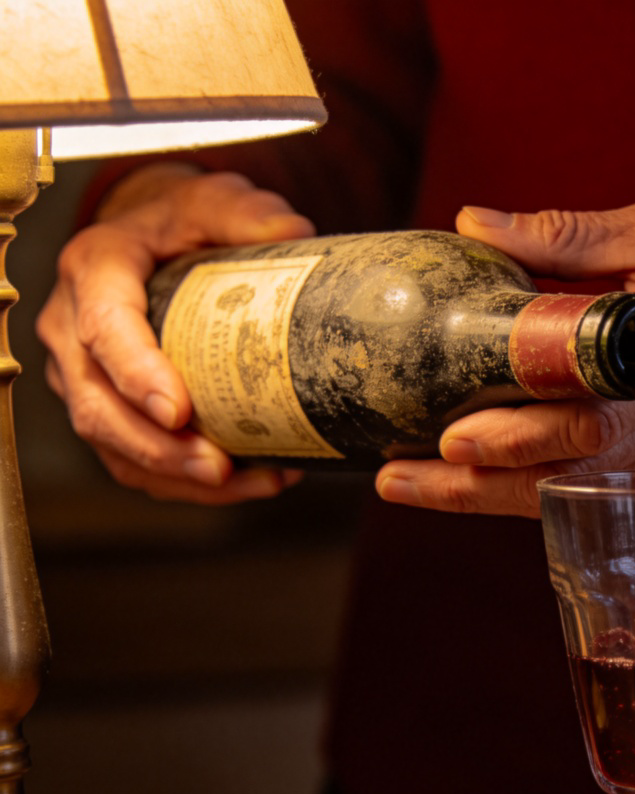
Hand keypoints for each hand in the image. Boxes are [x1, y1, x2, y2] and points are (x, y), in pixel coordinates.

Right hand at [37, 163, 314, 503]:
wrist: (147, 239)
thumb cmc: (174, 223)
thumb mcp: (206, 201)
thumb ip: (242, 212)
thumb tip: (294, 233)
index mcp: (94, 271)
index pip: (104, 329)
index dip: (137, 374)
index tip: (178, 411)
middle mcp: (73, 327)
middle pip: (99, 406)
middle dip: (159, 449)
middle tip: (220, 469)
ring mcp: (82, 374)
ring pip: (112, 444)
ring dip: (176, 477)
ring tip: (249, 483)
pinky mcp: (104, 406)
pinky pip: (129, 460)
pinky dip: (181, 482)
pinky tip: (241, 483)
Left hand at [376, 199, 634, 516]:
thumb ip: (570, 234)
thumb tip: (476, 223)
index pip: (592, 411)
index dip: (522, 432)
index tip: (455, 436)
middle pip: (567, 472)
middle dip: (481, 482)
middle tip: (403, 477)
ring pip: (570, 494)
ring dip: (487, 499)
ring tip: (414, 487)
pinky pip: (589, 490)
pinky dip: (525, 492)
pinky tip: (469, 485)